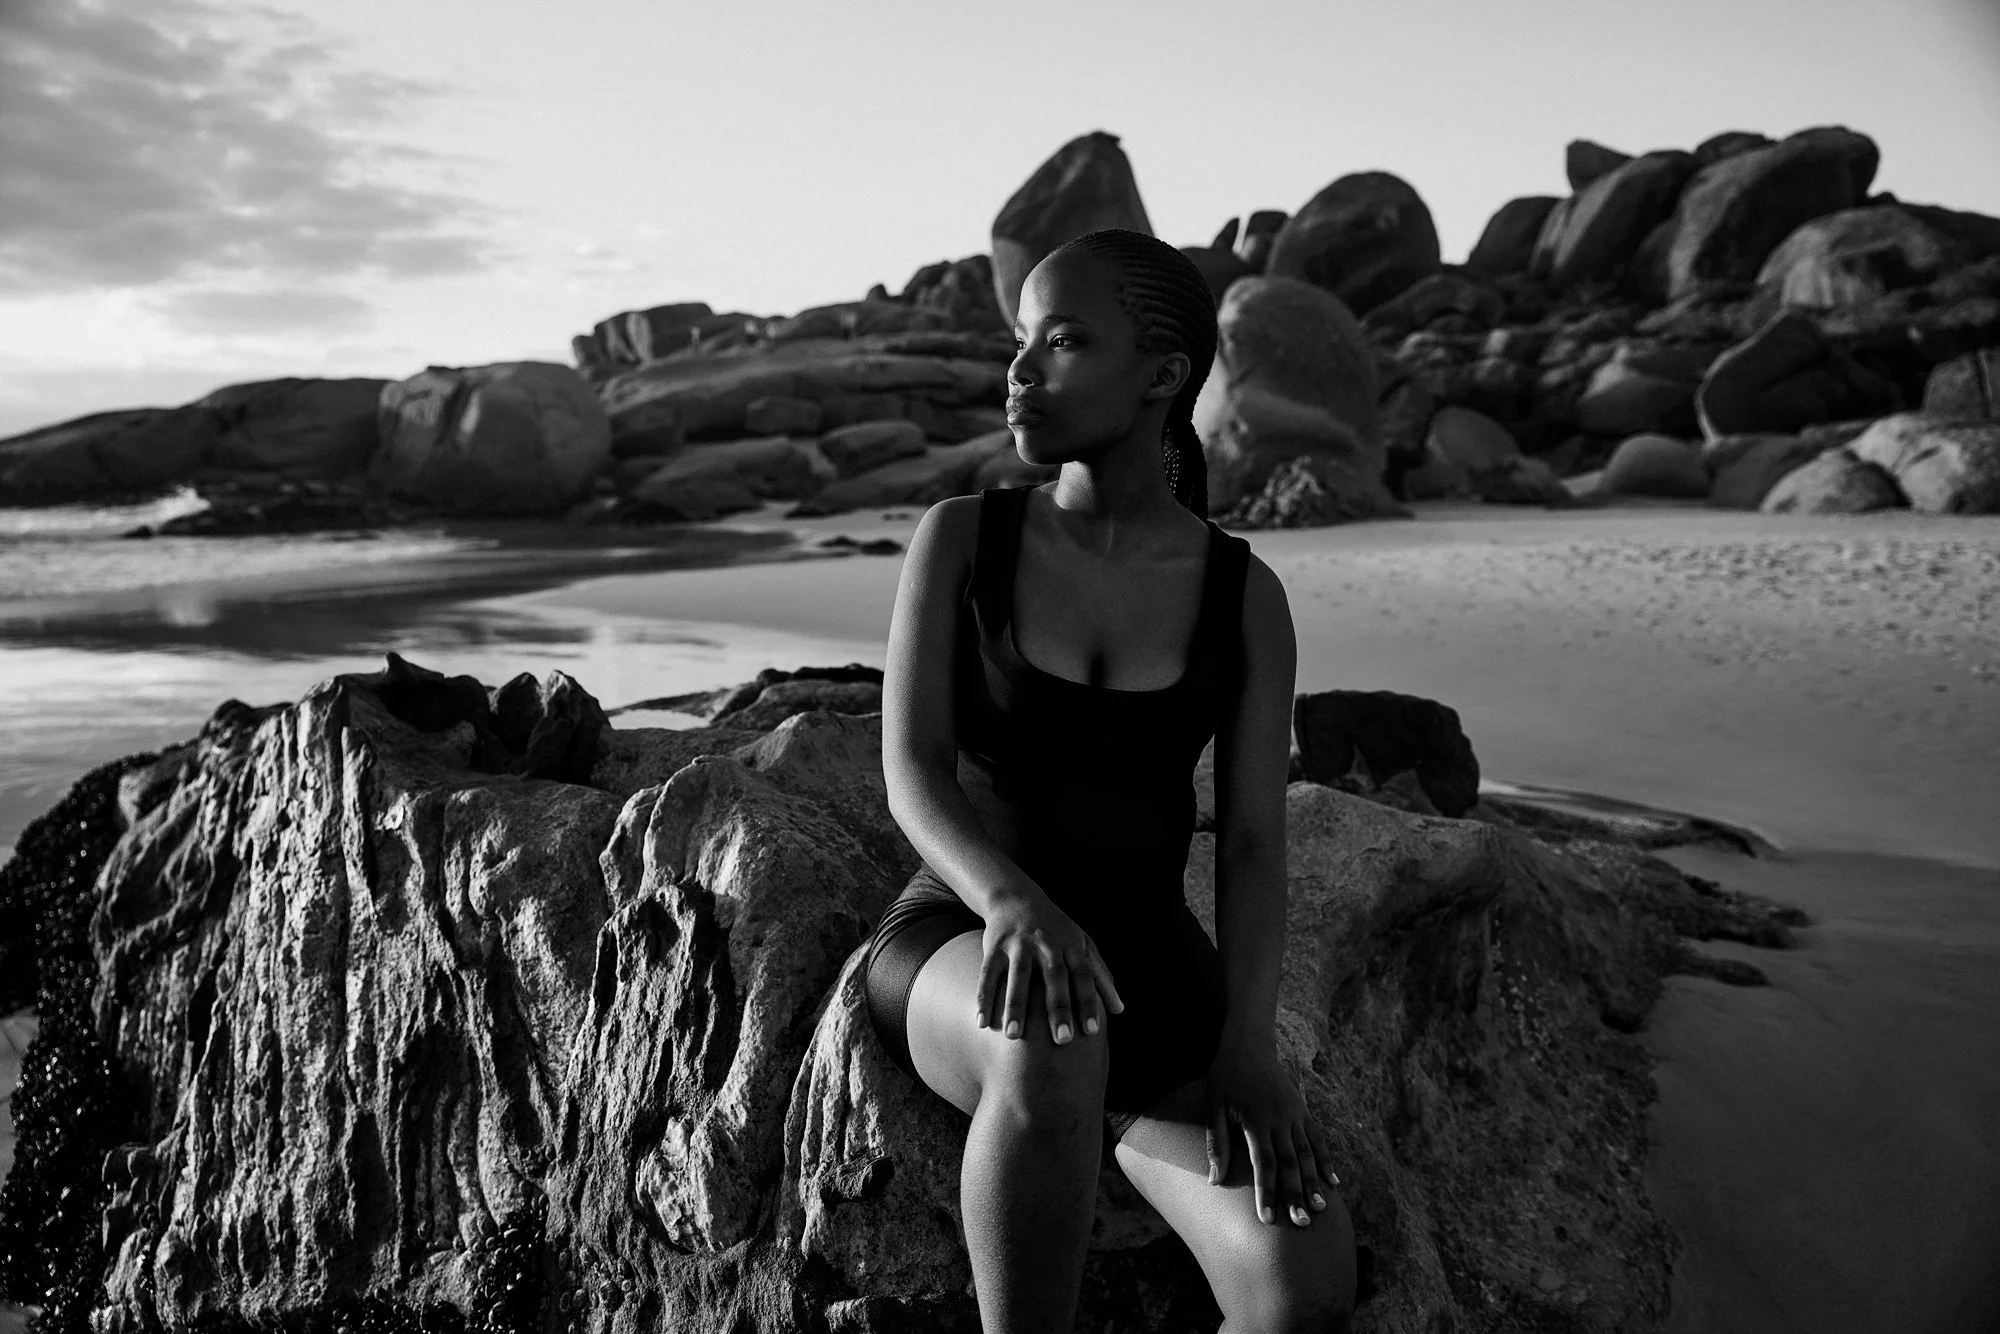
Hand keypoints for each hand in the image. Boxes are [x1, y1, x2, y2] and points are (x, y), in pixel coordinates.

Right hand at [975, 889, 1125, 1044]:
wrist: (1016, 897)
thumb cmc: (1057, 929)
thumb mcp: (1082, 944)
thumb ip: (1100, 976)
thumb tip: (1119, 1010)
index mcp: (1071, 944)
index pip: (1083, 974)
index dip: (1089, 1002)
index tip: (1093, 1031)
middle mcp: (1046, 942)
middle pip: (1054, 976)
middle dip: (1058, 1008)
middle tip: (1062, 1040)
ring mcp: (1018, 944)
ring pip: (1018, 977)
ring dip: (1016, 1006)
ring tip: (1014, 1036)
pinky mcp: (993, 946)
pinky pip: (987, 974)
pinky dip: (984, 998)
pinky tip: (981, 1023)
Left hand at [1203, 1043, 1339, 1227]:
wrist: (1248, 1045)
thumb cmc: (1225, 1079)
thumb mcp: (1214, 1107)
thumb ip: (1216, 1144)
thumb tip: (1214, 1181)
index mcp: (1256, 1119)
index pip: (1263, 1163)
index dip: (1266, 1192)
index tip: (1266, 1219)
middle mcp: (1280, 1119)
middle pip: (1290, 1163)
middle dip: (1295, 1195)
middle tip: (1300, 1224)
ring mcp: (1295, 1114)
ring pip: (1308, 1154)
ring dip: (1314, 1183)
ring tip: (1319, 1210)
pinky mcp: (1303, 1111)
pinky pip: (1318, 1139)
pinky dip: (1326, 1161)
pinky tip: (1334, 1183)